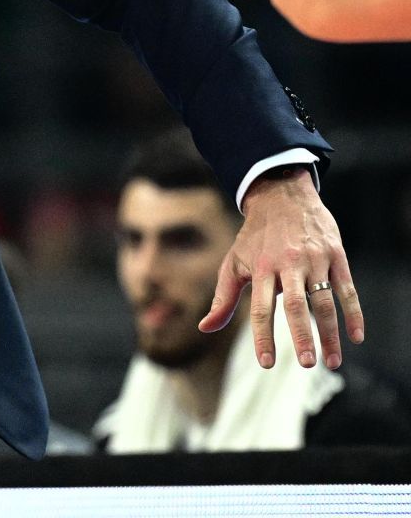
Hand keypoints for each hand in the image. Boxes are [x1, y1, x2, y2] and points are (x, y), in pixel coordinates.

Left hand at [199, 166, 363, 369]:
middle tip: (307, 364)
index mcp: (260, 269)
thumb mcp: (233, 263)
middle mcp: (288, 265)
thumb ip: (223, 298)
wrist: (282, 197)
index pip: (260, 308)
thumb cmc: (254, 238)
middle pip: (295, 305)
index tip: (266, 363)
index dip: (263, 336)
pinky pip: (347, 289)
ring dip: (330, 333)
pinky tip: (356, 337)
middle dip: (302, 336)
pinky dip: (353, 313)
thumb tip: (205, 328)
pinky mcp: (336, 255)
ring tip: (332, 361)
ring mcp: (314, 259)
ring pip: (324, 301)